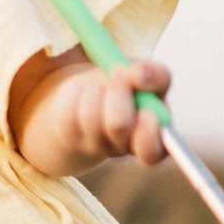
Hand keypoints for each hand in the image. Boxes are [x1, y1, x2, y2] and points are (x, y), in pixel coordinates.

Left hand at [19, 59, 171, 175]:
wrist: (92, 93)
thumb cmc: (128, 86)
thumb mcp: (147, 76)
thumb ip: (156, 75)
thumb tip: (138, 75)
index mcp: (153, 138)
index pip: (153, 152)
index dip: (149, 133)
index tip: (145, 110)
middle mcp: (125, 149)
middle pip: (118, 125)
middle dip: (118, 92)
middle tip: (118, 71)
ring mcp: (96, 147)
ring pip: (90, 116)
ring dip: (95, 90)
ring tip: (98, 86)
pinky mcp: (70, 138)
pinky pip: (68, 113)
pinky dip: (74, 93)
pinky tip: (80, 93)